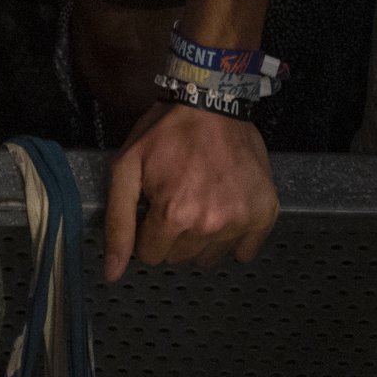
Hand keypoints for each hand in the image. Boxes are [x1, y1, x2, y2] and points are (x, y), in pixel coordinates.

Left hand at [101, 102, 277, 279]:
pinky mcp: (264, 213)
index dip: (148, 231)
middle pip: (180, 258)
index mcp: (175, 215)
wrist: (213, 102)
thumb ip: (118, 224)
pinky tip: (226, 211)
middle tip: (179, 197)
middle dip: (173, 234)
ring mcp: (241, 219)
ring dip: (201, 237)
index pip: (151, 255)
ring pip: (209, 257)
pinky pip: (245, 251)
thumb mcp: (126, 169)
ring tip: (202, 199)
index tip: (155, 205)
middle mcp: (210, 224)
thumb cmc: (166, 132)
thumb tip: (112, 274)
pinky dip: (235, 239)